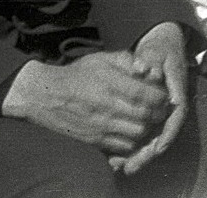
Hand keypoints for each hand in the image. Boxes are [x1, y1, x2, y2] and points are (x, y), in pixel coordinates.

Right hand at [0, 51, 171, 157]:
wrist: (44, 95)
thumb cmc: (77, 74)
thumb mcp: (102, 59)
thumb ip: (128, 61)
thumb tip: (147, 70)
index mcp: (110, 83)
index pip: (147, 95)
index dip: (161, 97)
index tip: (162, 95)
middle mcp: (107, 106)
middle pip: (146, 116)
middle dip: (158, 113)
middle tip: (159, 109)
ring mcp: (100, 125)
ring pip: (137, 133)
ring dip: (147, 127)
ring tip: (147, 120)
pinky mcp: (93, 140)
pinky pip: (123, 146)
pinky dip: (133, 140)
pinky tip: (132, 131)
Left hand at [112, 22, 190, 176]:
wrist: (163, 46)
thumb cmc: (160, 49)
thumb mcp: (156, 50)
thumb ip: (150, 61)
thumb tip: (144, 71)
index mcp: (176, 91)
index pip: (176, 116)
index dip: (167, 133)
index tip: (157, 148)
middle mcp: (171, 106)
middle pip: (163, 135)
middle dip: (148, 153)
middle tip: (130, 166)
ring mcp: (161, 112)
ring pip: (152, 138)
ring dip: (138, 154)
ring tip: (119, 166)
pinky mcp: (151, 115)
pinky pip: (144, 135)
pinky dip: (131, 147)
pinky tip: (115, 158)